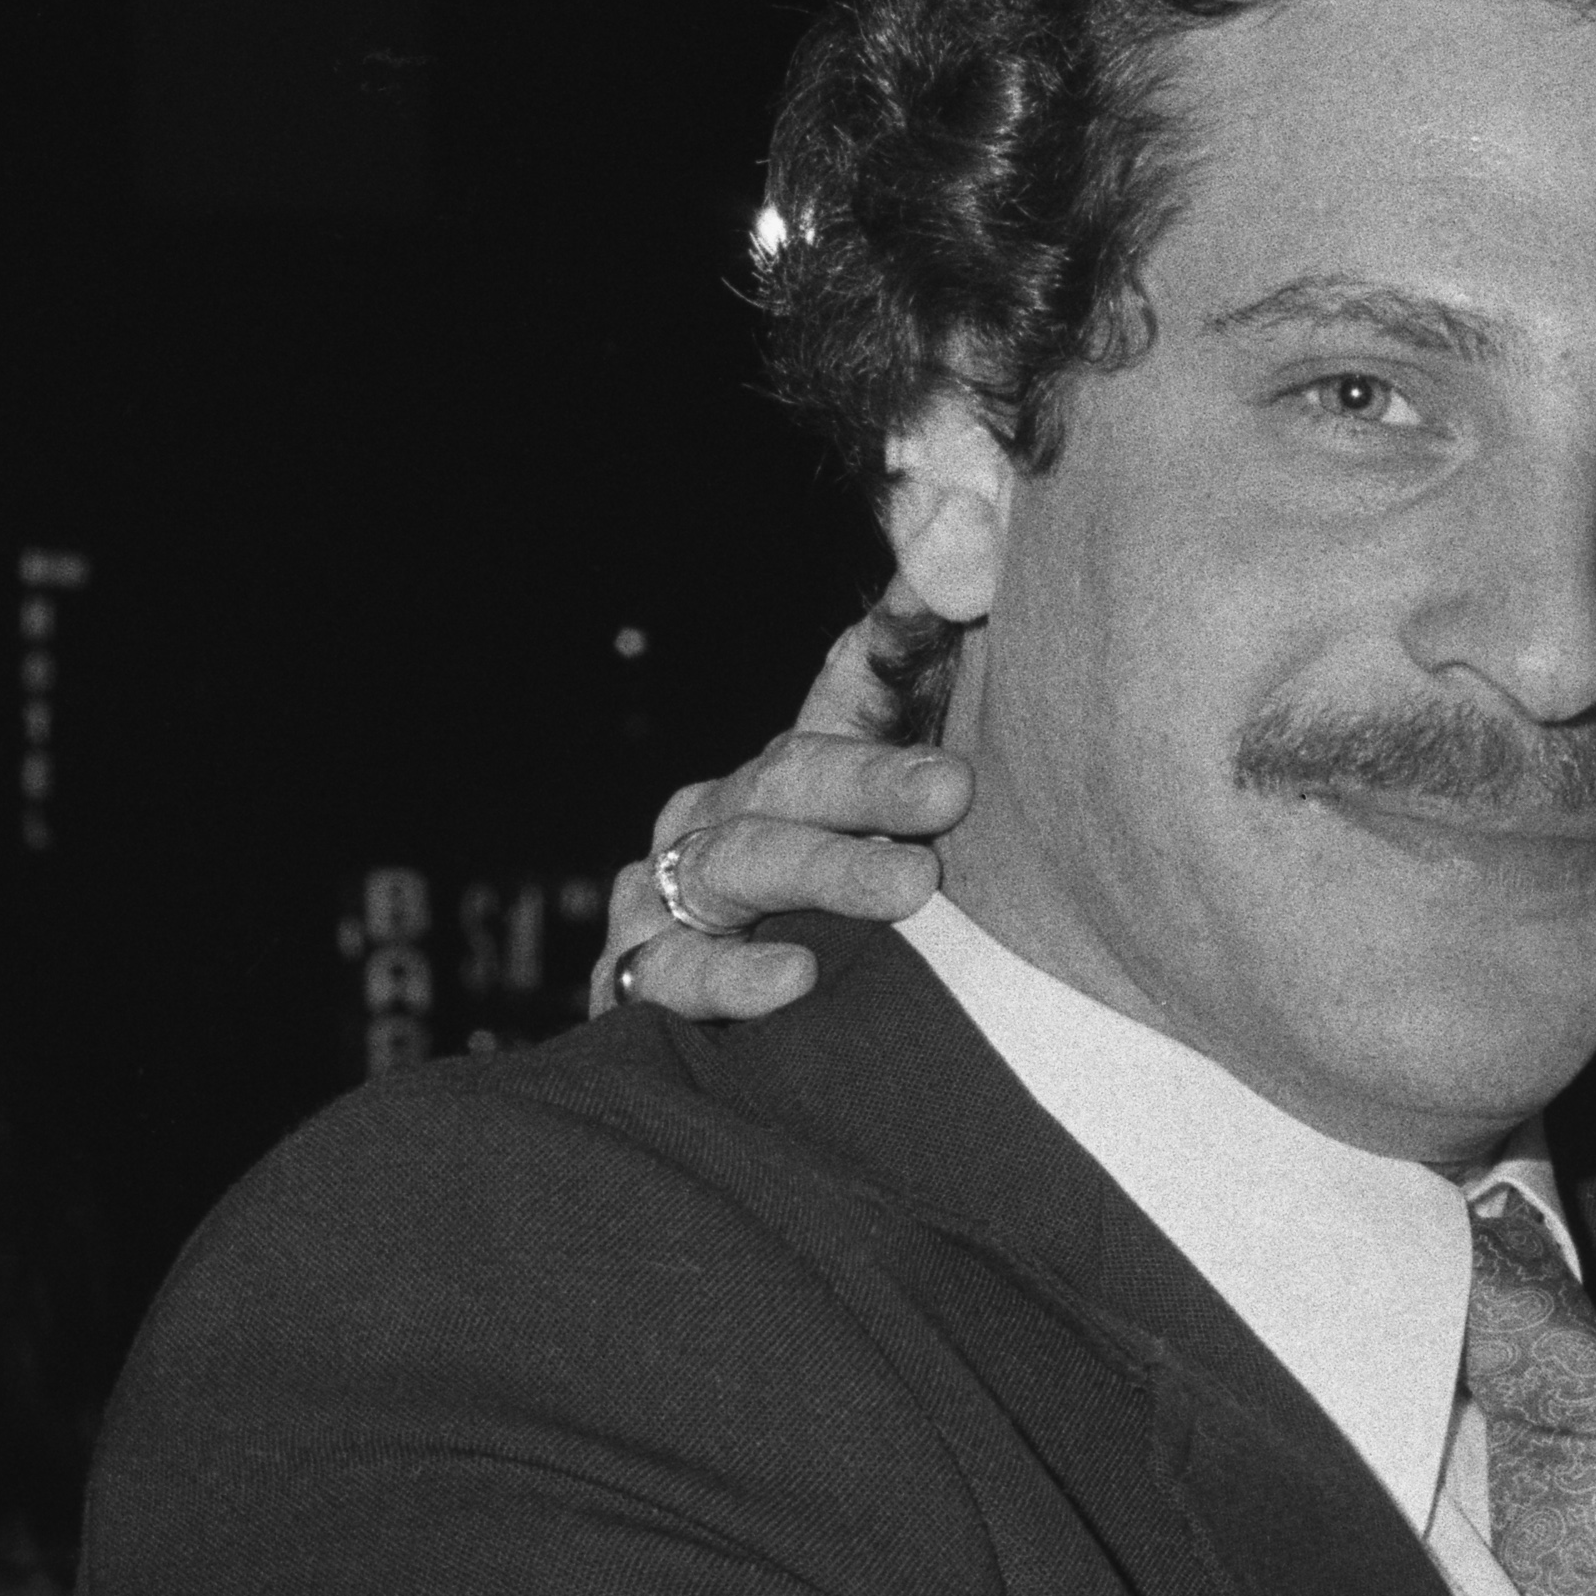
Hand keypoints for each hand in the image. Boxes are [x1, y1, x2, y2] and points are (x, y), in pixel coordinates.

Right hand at [587, 609, 969, 1020]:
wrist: (718, 1047)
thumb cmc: (816, 926)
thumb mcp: (876, 829)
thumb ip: (909, 707)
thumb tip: (962, 548)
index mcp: (774, 777)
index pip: (837, 705)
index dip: (889, 656)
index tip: (949, 613)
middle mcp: (709, 824)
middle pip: (789, 780)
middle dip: (873, 780)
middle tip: (956, 788)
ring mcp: (661, 901)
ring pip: (734, 867)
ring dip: (825, 870)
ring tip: (911, 884)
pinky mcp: (633, 985)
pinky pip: (671, 975)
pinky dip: (730, 979)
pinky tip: (795, 981)